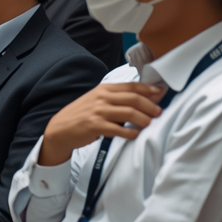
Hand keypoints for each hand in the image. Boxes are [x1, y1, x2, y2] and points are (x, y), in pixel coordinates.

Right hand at [39, 83, 163, 166]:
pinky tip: (135, 135)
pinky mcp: (96, 126)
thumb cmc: (82, 114)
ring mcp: (99, 111)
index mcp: (104, 88)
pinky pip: (119, 130)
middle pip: (133, 98)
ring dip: (143, 119)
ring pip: (129, 113)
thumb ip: (115, 98)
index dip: (148, 89)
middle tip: (159, 112)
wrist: (60, 129)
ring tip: (150, 124)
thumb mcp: (97, 99)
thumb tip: (140, 99)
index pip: (131, 86)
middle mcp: (102, 97)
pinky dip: (131, 133)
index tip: (160, 93)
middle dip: (150, 105)